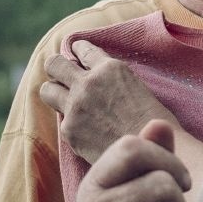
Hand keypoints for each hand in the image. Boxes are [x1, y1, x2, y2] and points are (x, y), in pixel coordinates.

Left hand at [41, 40, 177, 162]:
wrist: (153, 151)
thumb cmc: (155, 122)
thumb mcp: (137, 85)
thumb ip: (113, 79)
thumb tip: (98, 79)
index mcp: (110, 68)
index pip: (82, 49)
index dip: (77, 52)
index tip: (76, 55)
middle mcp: (88, 83)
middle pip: (54, 64)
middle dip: (57, 68)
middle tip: (63, 76)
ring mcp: (75, 106)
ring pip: (47, 89)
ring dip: (55, 92)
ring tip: (64, 100)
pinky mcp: (69, 130)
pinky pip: (61, 120)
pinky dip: (70, 123)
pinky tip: (83, 129)